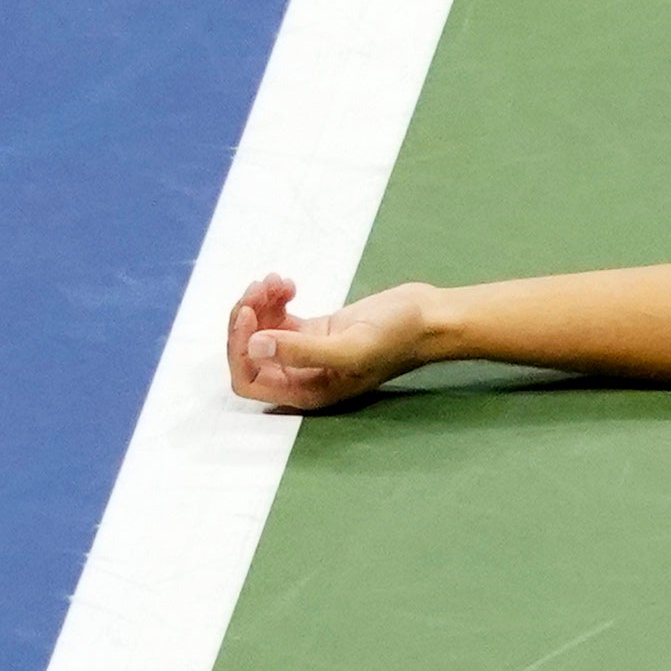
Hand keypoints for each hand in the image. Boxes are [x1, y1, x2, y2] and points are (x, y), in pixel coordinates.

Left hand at [226, 274, 426, 411]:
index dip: (239, 349)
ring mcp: (307, 352)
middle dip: (247, 319)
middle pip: (249, 353)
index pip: (248, 378)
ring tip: (276, 280)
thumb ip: (301, 352)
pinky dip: (275, 299)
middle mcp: (301, 376)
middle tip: (261, 287)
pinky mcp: (316, 331)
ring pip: (261, 332)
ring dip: (259, 304)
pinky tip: (289, 283)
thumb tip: (253, 347)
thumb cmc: (398, 337)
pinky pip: (278, 318)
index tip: (249, 314)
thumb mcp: (351, 347)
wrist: (430, 317)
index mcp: (306, 390)